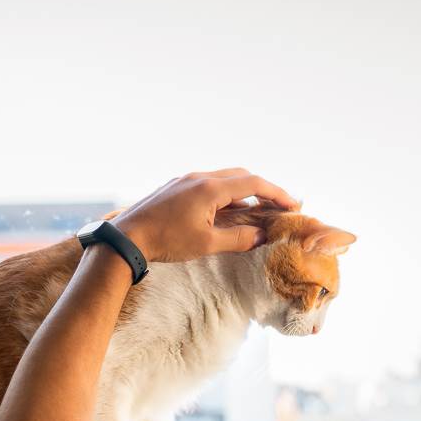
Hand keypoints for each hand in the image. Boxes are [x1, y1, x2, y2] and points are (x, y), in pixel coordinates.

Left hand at [114, 168, 298, 262]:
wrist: (127, 236)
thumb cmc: (166, 241)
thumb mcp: (206, 244)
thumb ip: (238, 238)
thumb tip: (262, 236)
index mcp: (211, 188)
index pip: (254, 184)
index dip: (277, 194)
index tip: (292, 205)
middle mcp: (200, 177)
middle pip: (241, 176)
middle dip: (262, 189)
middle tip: (276, 206)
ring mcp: (186, 180)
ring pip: (224, 179)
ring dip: (242, 192)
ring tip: (254, 210)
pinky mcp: (175, 187)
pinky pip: (208, 184)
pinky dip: (224, 194)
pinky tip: (225, 212)